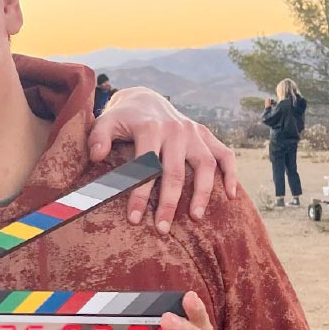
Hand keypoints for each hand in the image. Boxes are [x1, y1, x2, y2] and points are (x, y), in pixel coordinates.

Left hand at [87, 87, 238, 231]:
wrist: (144, 100)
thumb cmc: (122, 120)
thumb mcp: (106, 122)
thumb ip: (98, 137)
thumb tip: (96, 156)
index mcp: (150, 128)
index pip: (146, 166)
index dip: (140, 194)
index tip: (134, 219)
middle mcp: (176, 130)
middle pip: (175, 172)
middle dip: (169, 203)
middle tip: (163, 229)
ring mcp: (194, 133)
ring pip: (205, 164)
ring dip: (203, 193)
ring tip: (196, 218)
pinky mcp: (207, 135)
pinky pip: (226, 154)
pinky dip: (232, 173)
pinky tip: (232, 196)